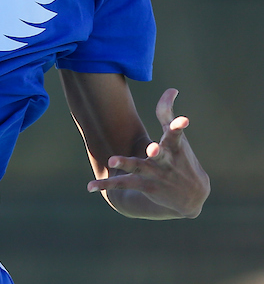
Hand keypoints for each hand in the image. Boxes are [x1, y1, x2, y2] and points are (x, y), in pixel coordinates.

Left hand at [87, 88, 209, 218]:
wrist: (193, 195)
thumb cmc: (182, 159)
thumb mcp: (177, 138)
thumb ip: (167, 112)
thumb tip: (172, 89)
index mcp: (174, 147)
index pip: (177, 134)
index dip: (179, 126)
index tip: (184, 120)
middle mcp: (165, 161)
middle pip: (159, 154)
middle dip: (155, 151)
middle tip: (151, 148)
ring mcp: (154, 174)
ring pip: (137, 168)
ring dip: (126, 163)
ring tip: (111, 160)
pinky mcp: (145, 186)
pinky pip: (122, 184)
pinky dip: (106, 185)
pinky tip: (89, 186)